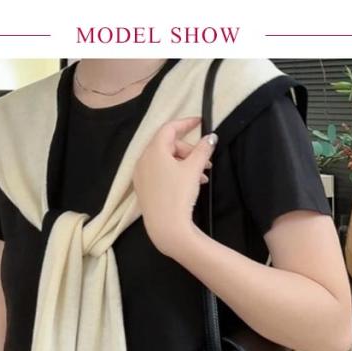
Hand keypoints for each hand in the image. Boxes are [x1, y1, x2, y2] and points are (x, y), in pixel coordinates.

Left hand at [132, 115, 217, 257]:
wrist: (166, 228)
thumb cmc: (179, 195)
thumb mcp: (194, 169)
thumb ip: (203, 150)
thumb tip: (211, 137)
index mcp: (153, 151)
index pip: (169, 129)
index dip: (186, 123)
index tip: (200, 122)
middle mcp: (143, 161)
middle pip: (167, 145)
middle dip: (188, 150)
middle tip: (205, 160)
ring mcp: (141, 176)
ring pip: (164, 161)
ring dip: (184, 163)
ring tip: (202, 176)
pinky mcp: (143, 190)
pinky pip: (159, 173)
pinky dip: (174, 173)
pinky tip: (189, 184)